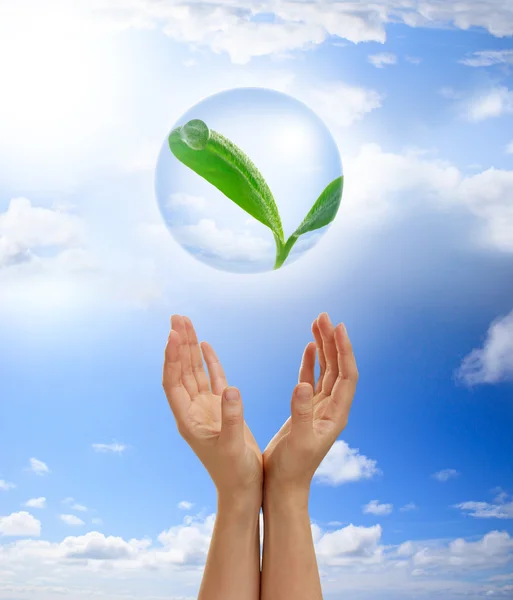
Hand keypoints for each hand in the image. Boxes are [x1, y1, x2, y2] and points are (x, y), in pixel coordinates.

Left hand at [163, 315, 262, 506]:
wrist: (244, 490)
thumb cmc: (237, 474)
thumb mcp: (234, 447)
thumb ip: (232, 418)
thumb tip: (231, 388)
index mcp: (188, 420)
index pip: (173, 383)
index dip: (172, 359)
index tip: (173, 335)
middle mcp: (192, 411)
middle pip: (181, 371)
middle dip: (179, 344)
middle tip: (176, 317)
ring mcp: (205, 408)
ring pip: (194, 372)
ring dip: (190, 348)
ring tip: (186, 322)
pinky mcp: (221, 408)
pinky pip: (212, 379)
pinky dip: (209, 362)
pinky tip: (206, 345)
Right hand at [263, 313, 358, 493]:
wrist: (283, 486)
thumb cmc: (292, 469)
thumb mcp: (296, 441)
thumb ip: (300, 413)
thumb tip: (303, 384)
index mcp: (336, 415)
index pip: (347, 376)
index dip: (344, 351)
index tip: (338, 327)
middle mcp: (332, 408)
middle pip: (338, 368)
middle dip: (333, 341)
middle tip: (324, 316)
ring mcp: (320, 408)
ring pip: (326, 370)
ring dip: (324, 347)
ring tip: (317, 323)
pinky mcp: (306, 409)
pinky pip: (312, 379)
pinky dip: (311, 362)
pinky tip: (309, 347)